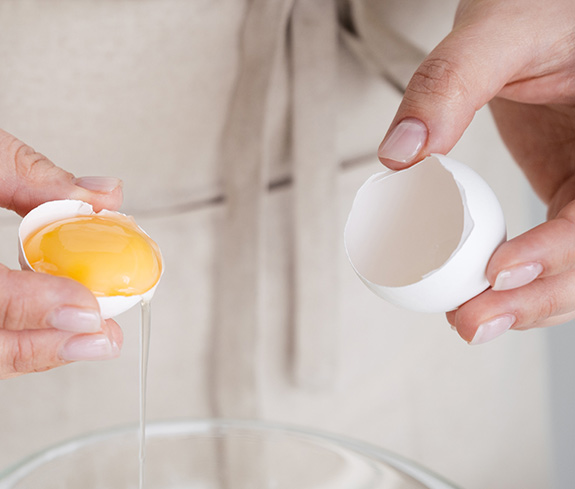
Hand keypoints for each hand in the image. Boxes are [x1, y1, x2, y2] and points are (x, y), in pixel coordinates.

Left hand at [376, 0, 574, 343]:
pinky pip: (550, 251)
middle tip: (472, 321)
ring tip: (467, 322)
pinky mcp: (569, 196)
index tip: (499, 269)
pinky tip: (475, 295)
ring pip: (574, 268)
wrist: (538, 10)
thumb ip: (449, 84)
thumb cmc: (539, 9)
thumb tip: (401, 153)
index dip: (558, 253)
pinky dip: (516, 280)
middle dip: (537, 298)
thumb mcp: (497, 32)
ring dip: (526, 303)